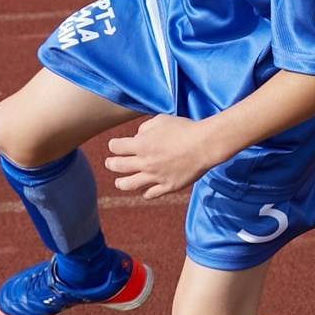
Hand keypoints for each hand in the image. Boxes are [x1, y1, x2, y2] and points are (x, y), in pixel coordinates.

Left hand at [104, 114, 227, 198]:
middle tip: (109, 163)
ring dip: (121, 183)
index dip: (114, 145)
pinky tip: (145, 192)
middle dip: (111, 164)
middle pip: (118, 166)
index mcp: (141, 145)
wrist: (204, 145)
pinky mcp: (168, 186)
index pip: (116, 147)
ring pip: (130, 185)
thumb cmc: (184, 129)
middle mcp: (145, 162)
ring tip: (119, 183)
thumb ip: (145, 128)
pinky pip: (151, 194)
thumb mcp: (161, 120)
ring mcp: (156, 176)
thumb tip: (138, 136)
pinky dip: (146, 193)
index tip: (115, 145)